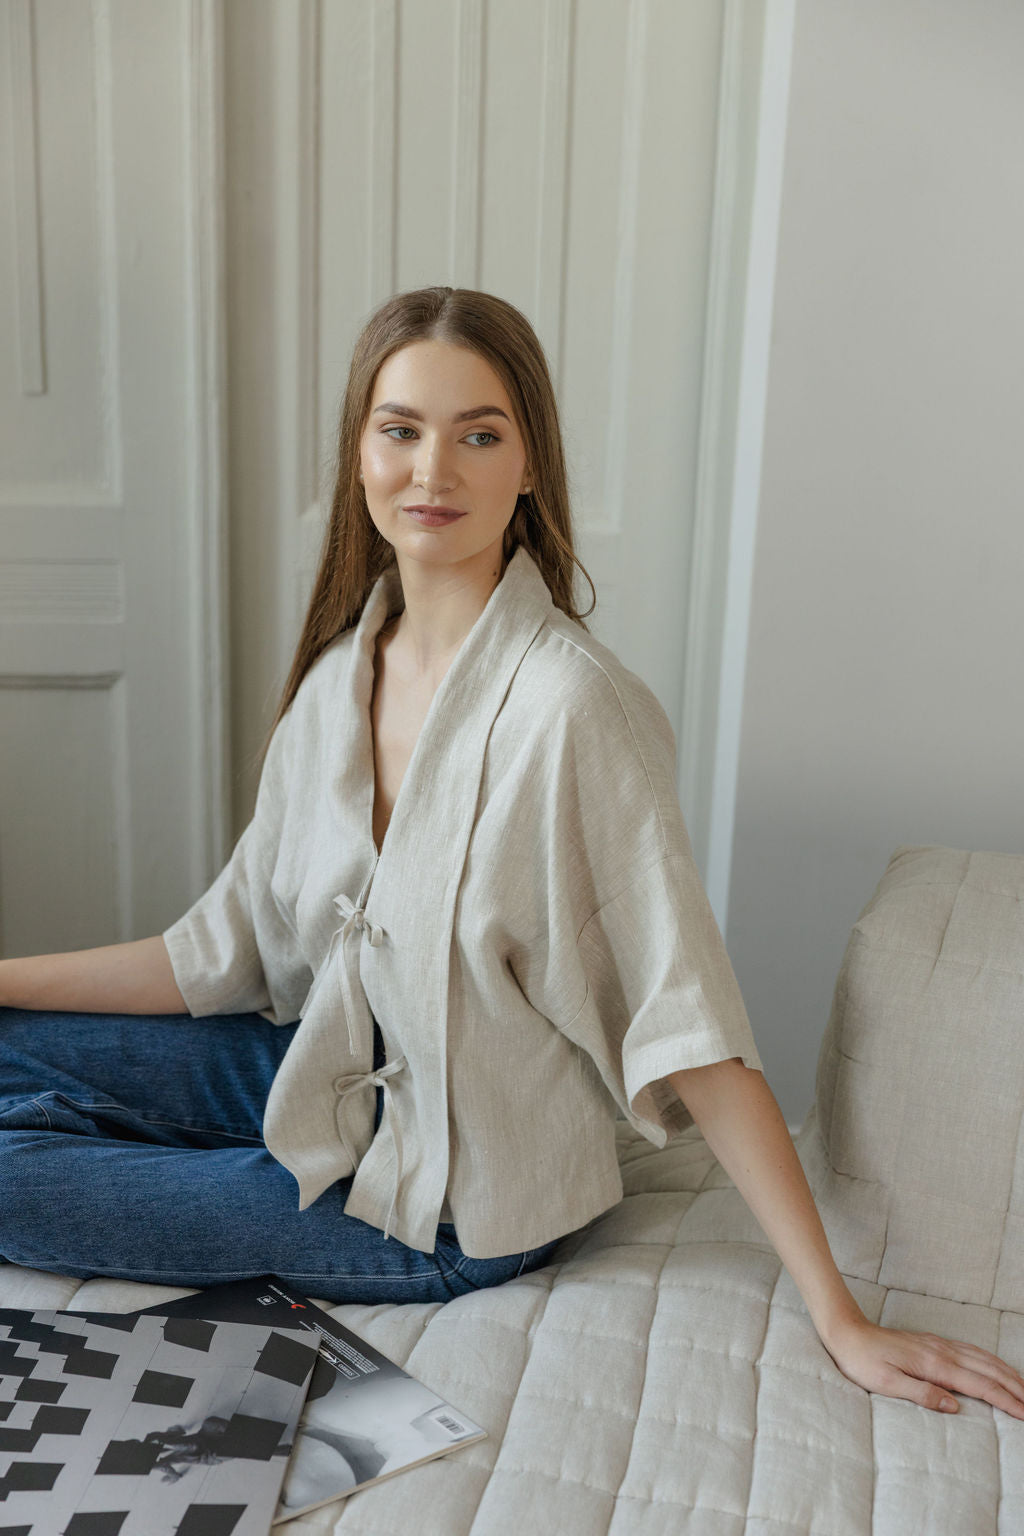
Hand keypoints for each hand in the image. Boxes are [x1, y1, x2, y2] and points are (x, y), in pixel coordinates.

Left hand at [821, 1314, 1023, 1417]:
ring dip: (1007, 1373)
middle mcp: (941, 1351)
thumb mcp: (886, 1383)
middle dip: (1016, 1387)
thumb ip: (922, 1394)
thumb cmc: (862, 1360)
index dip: (1006, 1401)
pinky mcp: (933, 1342)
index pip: (980, 1386)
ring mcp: (939, 1344)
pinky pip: (972, 1350)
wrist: (847, 1332)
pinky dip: (991, 1360)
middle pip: (989, 1370)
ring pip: (984, 1358)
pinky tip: (995, 1366)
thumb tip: (955, 1406)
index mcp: (934, 1364)